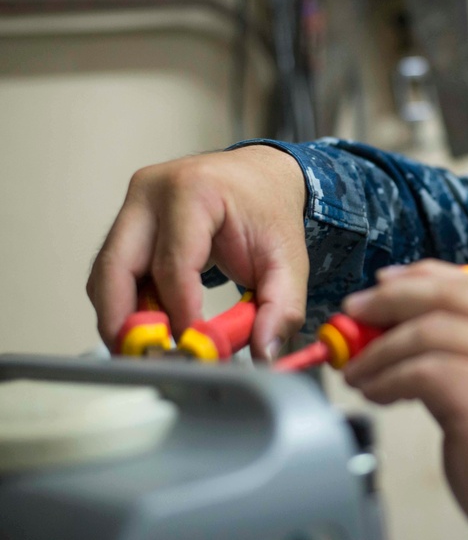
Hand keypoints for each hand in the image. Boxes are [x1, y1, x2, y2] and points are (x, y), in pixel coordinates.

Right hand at [87, 145, 308, 358]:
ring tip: (156, 351)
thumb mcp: (289, 258)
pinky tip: (155, 327)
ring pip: (105, 276)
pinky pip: (113, 274)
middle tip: (152, 362)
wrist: (259, 177)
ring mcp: (131, 206)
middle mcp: (150, 192)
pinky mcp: (125, 224)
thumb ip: (282, 307)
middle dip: (128, 324)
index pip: (172, 266)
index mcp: (193, 191)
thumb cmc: (269, 211)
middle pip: (116, 269)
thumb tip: (263, 352)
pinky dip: (127, 305)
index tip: (196, 349)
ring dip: (123, 318)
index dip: (180, 314)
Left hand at [341, 259, 467, 539]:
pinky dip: (388, 378)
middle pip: (451, 292)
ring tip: (359, 371)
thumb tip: (419, 355)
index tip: (389, 286)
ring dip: (381, 349)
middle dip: (393, 297)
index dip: (425, 279)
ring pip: (429, 328)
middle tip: (356, 310)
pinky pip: (421, 369)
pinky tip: (376, 393)